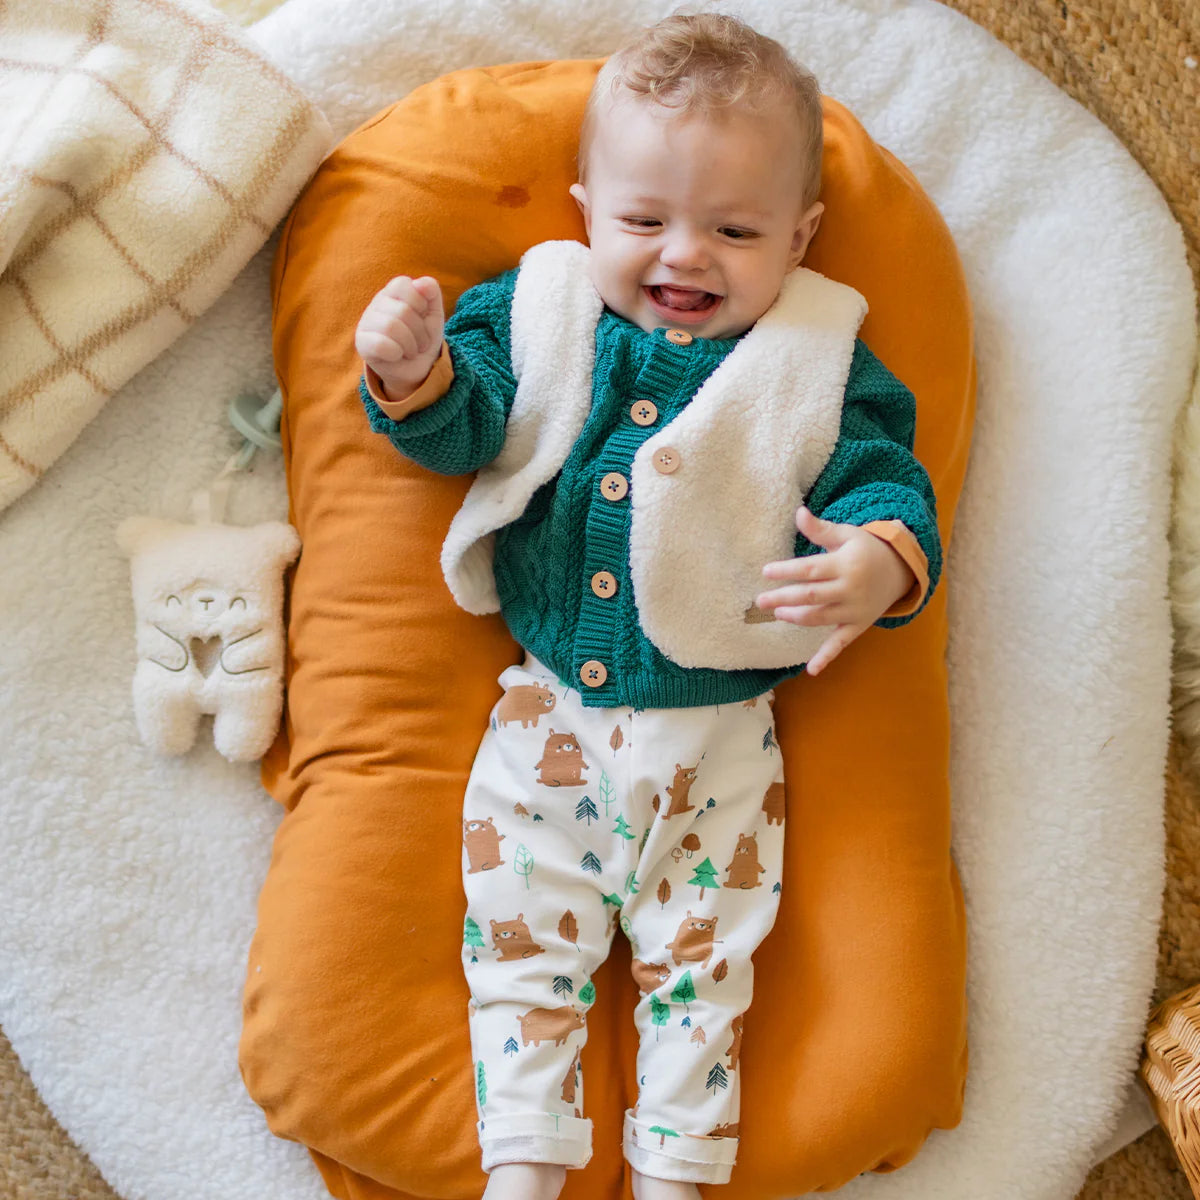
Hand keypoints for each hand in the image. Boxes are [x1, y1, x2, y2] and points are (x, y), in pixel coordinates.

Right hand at [354, 275, 444, 401]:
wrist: (417, 369)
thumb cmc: (423, 338)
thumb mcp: (434, 314)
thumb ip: (432, 293)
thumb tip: (422, 283)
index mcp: (393, 293)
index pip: (403, 284)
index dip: (419, 303)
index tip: (423, 317)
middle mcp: (377, 304)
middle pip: (402, 310)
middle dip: (420, 331)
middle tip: (421, 342)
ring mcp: (366, 322)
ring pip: (391, 326)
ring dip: (410, 344)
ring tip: (411, 351)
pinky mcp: (362, 343)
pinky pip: (380, 344)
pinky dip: (396, 352)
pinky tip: (397, 355)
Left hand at [756, 507, 915, 676]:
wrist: (900, 570)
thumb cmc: (866, 549)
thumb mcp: (846, 534)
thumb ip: (820, 529)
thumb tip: (798, 513)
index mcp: (845, 565)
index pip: (810, 570)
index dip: (787, 571)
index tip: (766, 571)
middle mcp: (850, 589)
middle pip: (811, 596)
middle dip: (783, 598)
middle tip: (760, 600)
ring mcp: (855, 610)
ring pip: (821, 618)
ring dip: (797, 618)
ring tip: (777, 613)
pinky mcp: (858, 626)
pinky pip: (841, 644)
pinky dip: (827, 657)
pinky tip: (811, 670)